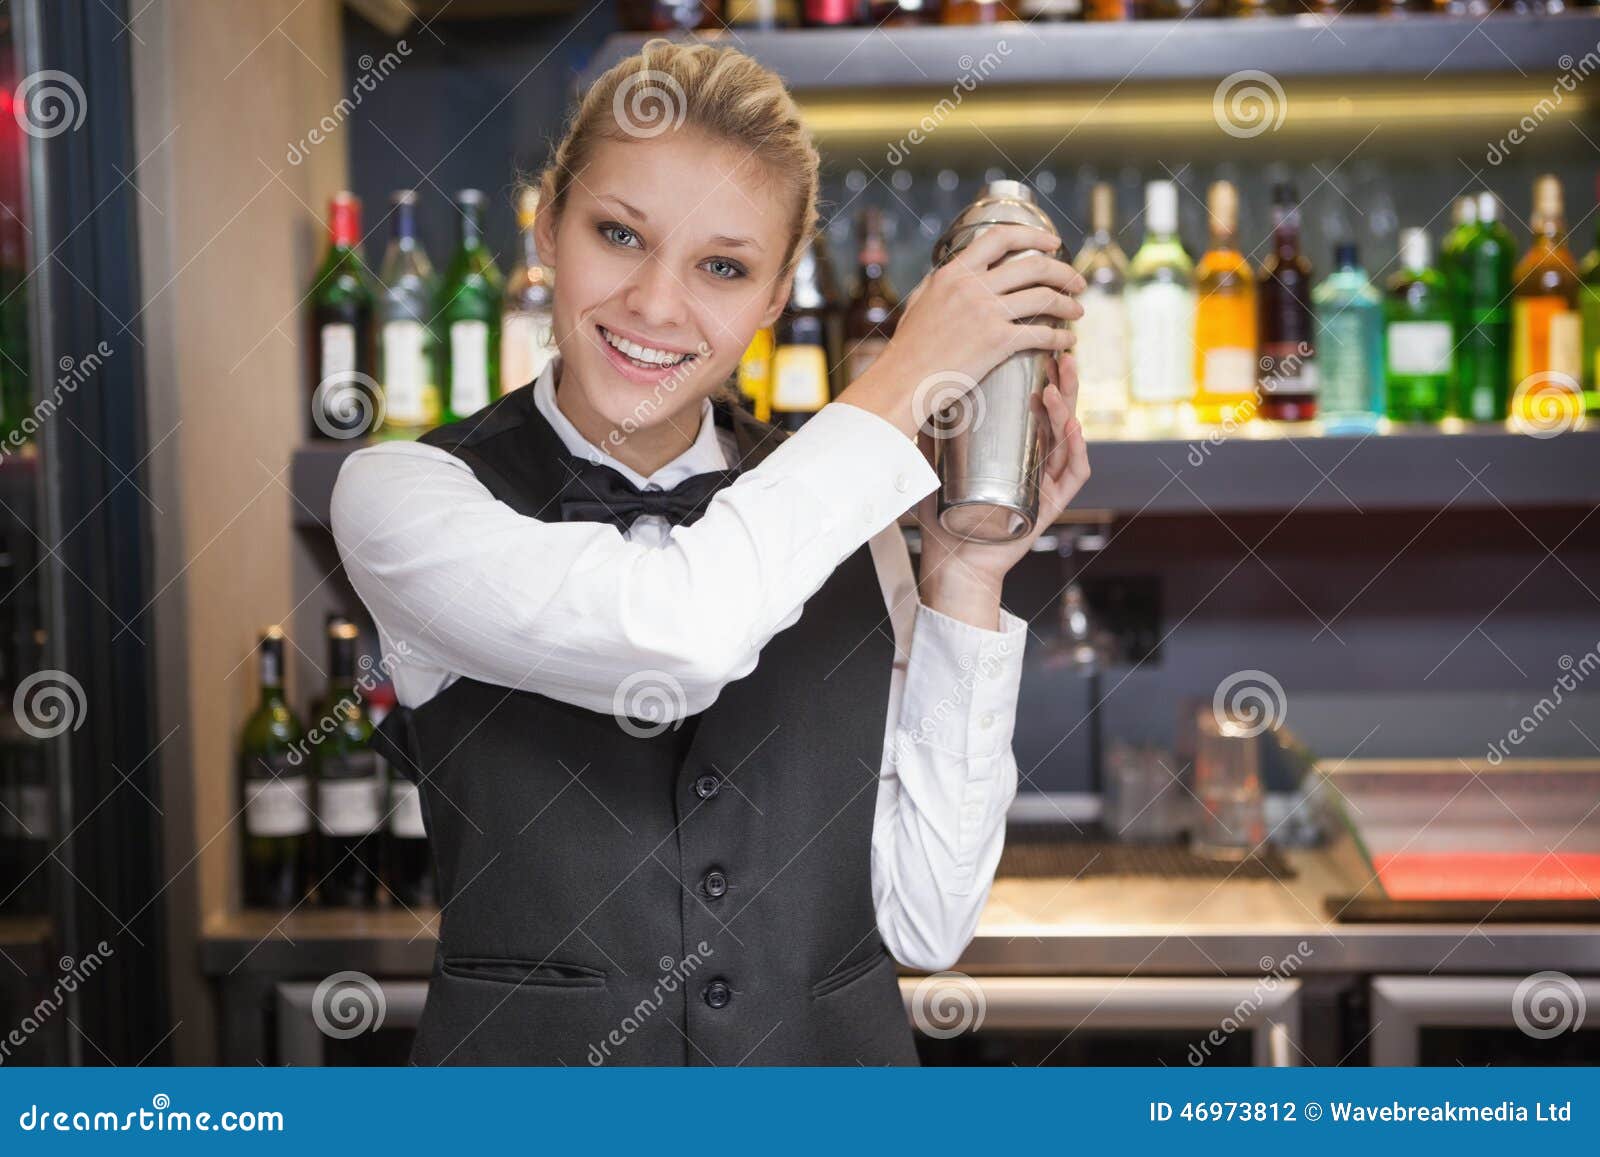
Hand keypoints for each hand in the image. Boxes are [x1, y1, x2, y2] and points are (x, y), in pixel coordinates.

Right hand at [835, 223, 1085, 439]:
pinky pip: (1041, 334)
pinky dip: (1061, 337)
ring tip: (1078, 311)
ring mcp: (986, 313)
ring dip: (1068, 304)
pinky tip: (1068, 341)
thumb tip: (954, 269)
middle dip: (1064, 271)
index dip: (1033, 235)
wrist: (902, 382)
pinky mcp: (997, 342)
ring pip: (1044, 298)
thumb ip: (941, 282)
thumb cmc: (908, 348)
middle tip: (1077, 282)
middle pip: (1034, 265)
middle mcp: (972, 287)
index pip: (1001, 237)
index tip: (1053, 243)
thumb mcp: (920, 301)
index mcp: (954, 273)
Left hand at [914, 348, 1090, 629]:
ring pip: (1067, 439)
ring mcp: (1047, 481)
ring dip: (1066, 409)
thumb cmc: (946, 516)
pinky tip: (1072, 428)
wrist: (954, 559)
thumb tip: (912, 395)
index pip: (1035, 406)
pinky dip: (1075, 450)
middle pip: (1058, 415)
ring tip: (1058, 385)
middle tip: (1062, 354)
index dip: (1042, 377)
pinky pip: (1072, 474)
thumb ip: (926, 435)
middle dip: (1063, 383)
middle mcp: (1037, 461)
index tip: (1039, 349)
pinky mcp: (1052, 504)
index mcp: (1017, 449)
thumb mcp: (933, 465)